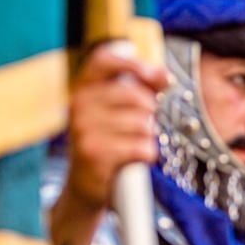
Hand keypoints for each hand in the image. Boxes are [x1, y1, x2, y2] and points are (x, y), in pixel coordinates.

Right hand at [63, 46, 168, 214]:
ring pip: (142, 124)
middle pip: (136, 96)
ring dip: (148, 138)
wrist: (85, 185)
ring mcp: (84, 129)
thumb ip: (138, 90)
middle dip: (150, 114)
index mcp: (83, 89)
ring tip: (133, 145)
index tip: (159, 76)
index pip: (104, 59)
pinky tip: (135, 159)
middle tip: (142, 127)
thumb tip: (165, 75)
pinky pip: (142, 147)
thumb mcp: (115, 113)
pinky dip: (147, 155)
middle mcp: (79, 104)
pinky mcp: (94, 153)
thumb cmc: (107, 145)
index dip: (135, 63)